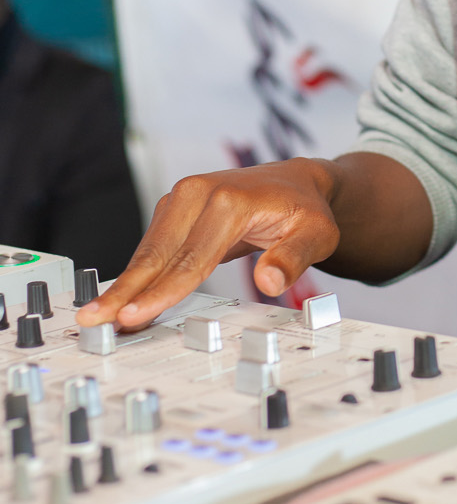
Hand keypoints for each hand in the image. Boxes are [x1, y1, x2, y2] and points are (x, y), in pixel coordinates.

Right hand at [76, 158, 340, 330]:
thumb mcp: (317, 235)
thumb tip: (269, 281)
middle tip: (93, 320)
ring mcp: (184, 197)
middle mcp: (200, 193)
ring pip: (149, 249)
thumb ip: (294, 258)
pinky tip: (125, 298)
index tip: (133, 316)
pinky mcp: (176, 207)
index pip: (191, 259)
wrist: (297, 183)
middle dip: (125, 290)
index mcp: (230, 202)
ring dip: (125, 283)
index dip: (161, 292)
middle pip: (157, 253)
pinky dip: (138, 272)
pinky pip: (153, 245)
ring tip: (97, 316)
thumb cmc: (306, 211)